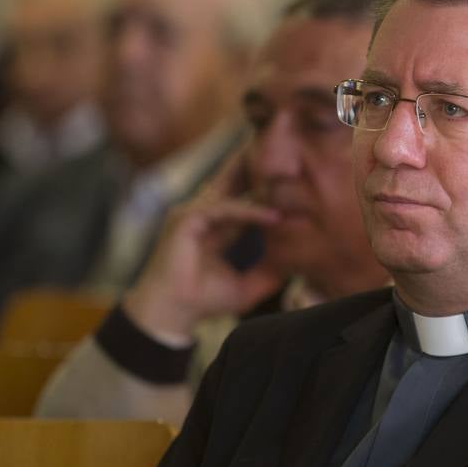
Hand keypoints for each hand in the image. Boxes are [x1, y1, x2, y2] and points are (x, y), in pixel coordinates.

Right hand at [122, 157, 284, 344]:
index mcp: (214, 230)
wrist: (173, 313)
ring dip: (257, 182)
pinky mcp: (187, 220)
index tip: (291, 189)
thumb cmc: (203, 302)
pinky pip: (225, 209)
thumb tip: (294, 269)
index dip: (263, 194)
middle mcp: (202, 217)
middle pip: (231, 185)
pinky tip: (273, 217)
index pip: (241, 203)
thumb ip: (267, 276)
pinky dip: (250, 212)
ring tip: (285, 176)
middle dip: (253, 169)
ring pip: (229, 190)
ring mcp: (192, 215)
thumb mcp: (246, 288)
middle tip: (279, 153)